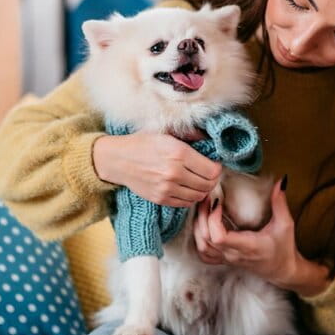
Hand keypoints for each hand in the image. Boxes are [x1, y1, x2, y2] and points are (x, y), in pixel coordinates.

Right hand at [93, 131, 221, 207]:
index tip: (212, 163)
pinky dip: (190, 197)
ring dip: (202, 189)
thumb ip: (191, 135)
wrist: (117, 159)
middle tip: (207, 172)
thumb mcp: (167, 132)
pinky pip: (186, 203)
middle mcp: (174, 173)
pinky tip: (186, 187)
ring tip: (197, 180)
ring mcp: (167, 188)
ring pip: (199, 196)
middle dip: (212, 179)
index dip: (216, 167)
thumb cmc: (143, 143)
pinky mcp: (160, 199)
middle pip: (208, 184)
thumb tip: (211, 140)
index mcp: (179, 153)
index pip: (212, 170)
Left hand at [193, 176, 300, 285]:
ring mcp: (227, 259)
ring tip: (204, 209)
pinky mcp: (224, 260)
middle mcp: (233, 254)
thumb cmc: (284, 249)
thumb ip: (280, 203)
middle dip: (202, 216)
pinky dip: (199, 240)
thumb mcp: (285, 225)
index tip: (218, 202)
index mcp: (247, 246)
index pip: (219, 237)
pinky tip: (203, 226)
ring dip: (198, 226)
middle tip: (207, 199)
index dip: (213, 219)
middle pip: (206, 238)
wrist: (282, 270)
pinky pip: (204, 254)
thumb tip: (281, 182)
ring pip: (202, 246)